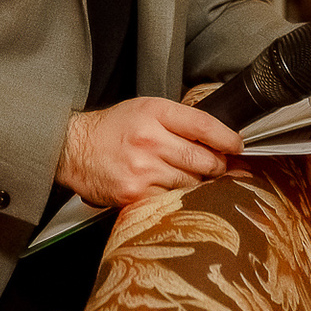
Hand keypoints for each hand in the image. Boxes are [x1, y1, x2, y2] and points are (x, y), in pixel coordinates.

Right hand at [56, 96, 243, 206]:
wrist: (73, 149)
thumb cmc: (111, 129)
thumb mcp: (144, 110)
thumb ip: (178, 120)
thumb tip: (216, 139)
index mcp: (155, 112)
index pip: (204, 124)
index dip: (227, 138)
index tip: (237, 146)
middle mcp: (150, 139)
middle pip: (204, 159)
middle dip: (217, 166)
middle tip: (218, 168)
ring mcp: (143, 168)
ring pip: (192, 183)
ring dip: (198, 185)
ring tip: (189, 179)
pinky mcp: (135, 193)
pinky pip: (172, 200)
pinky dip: (178, 199)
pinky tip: (172, 192)